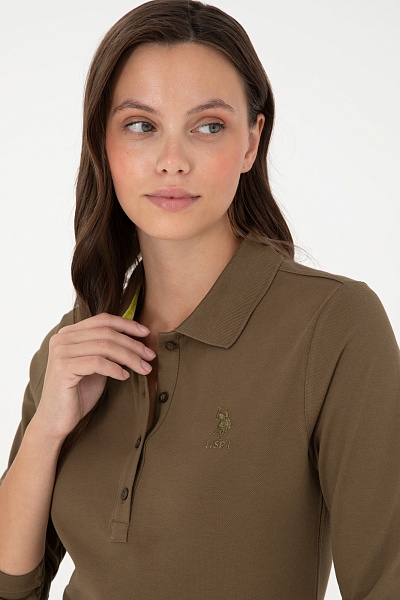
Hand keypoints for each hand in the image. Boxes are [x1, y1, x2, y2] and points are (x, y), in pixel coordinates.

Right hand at [33, 313, 154, 441]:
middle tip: (150, 356)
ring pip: (105, 347)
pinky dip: (115, 368)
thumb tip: (137, 339)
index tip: (146, 333)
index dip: (127, 324)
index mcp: (69, 333)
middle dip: (133, 344)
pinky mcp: (63, 368)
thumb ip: (108, 349)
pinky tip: (125, 376)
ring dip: (130, 357)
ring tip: (144, 368)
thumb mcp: (96, 365)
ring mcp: (61, 352)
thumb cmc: (78, 393)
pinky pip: (98, 362)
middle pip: (107, 333)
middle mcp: (62, 338)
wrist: (56, 420)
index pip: (103, 320)